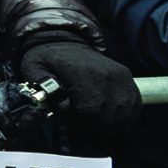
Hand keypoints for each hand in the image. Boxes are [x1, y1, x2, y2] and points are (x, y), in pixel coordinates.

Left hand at [18, 42, 141, 131]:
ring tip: (90, 120)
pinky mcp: (128, 79)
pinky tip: (106, 117)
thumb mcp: (33, 68)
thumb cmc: (47, 60)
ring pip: (123, 115)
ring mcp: (121, 77)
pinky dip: (123, 117)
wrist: (64, 42)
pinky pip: (134, 107)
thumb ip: (39, 86)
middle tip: (75, 121)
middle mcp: (108, 75)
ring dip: (108, 124)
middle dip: (90, 125)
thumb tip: (54, 102)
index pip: (89, 110)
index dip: (76, 120)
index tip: (64, 116)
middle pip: (108, 116)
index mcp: (84, 73)